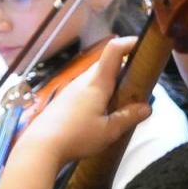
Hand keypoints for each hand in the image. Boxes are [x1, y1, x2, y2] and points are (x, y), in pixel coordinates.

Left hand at [16, 37, 151, 163]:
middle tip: (140, 84)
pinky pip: (87, 89)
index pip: (114, 50)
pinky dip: (100, 93)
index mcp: (97, 82)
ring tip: (124, 102)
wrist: (41, 146)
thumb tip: (147, 107)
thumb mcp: (109, 131)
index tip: (143, 46)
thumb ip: (128, 117)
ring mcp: (72, 88)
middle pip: (107, 64)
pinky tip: (103, 112)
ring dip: (112, 83)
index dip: (129, 43)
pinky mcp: (65, 99)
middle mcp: (84, 80)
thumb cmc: (77, 136)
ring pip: (96, 78)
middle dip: (125, 69)